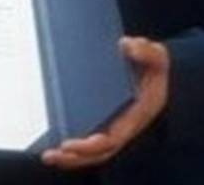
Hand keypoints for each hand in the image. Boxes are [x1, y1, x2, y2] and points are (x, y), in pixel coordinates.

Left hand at [41, 37, 168, 168]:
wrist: (154, 70)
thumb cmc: (153, 67)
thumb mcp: (156, 56)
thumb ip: (146, 51)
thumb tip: (126, 45)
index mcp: (135, 117)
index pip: (111, 139)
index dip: (89, 145)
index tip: (69, 144)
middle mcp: (123, 127)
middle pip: (98, 153)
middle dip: (74, 158)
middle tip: (49, 155)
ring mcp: (113, 127)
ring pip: (92, 152)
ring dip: (69, 158)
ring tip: (47, 156)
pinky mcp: (103, 122)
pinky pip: (87, 140)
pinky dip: (72, 147)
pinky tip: (51, 144)